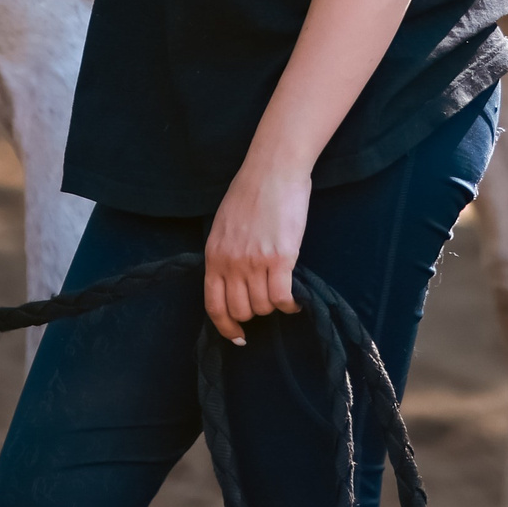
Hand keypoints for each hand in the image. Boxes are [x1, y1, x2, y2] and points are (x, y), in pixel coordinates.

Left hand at [203, 161, 308, 344]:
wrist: (273, 170)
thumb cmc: (250, 193)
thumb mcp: (224, 226)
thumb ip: (224, 255)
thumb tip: (232, 283)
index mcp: (214, 255)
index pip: (213, 304)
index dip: (225, 326)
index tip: (238, 336)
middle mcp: (231, 262)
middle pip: (241, 310)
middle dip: (255, 313)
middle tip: (266, 303)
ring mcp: (254, 261)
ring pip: (263, 306)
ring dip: (274, 306)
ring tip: (282, 294)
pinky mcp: (280, 258)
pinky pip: (282, 298)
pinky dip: (290, 304)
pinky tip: (294, 299)